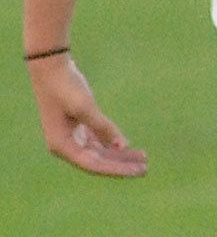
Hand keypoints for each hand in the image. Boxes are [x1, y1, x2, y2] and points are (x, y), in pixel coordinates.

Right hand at [27, 55, 147, 175]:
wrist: (50, 66)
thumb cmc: (64, 87)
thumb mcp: (85, 107)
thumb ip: (103, 128)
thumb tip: (122, 145)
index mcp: (62, 145)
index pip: (94, 165)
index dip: (117, 169)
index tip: (137, 171)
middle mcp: (65, 145)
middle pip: (98, 161)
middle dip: (122, 164)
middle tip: (146, 168)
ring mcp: (71, 136)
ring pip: (99, 152)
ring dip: (120, 155)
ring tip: (143, 157)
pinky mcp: (77, 126)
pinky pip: (98, 141)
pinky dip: (112, 143)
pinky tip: (128, 146)